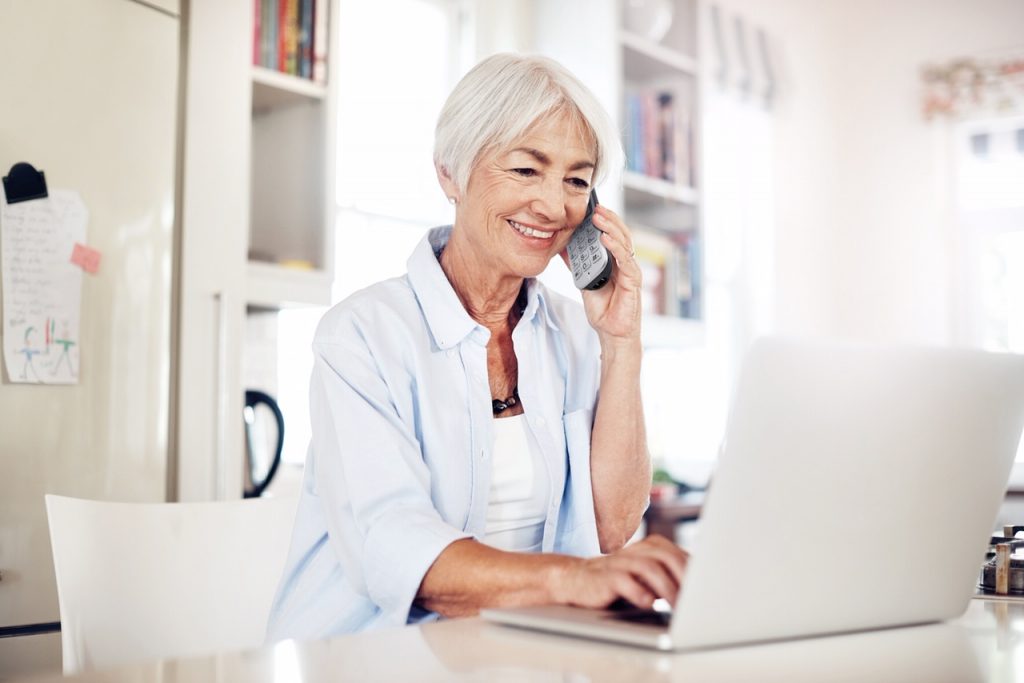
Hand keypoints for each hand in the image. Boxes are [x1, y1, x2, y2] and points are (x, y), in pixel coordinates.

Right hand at [552, 535, 688, 608]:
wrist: (577, 580)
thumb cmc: (619, 582)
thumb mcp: (647, 578)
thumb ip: (670, 577)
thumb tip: (701, 590)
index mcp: (651, 547)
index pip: (680, 555)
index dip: (695, 573)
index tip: (706, 591)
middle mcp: (637, 551)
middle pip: (668, 557)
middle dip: (684, 579)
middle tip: (694, 601)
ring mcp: (621, 562)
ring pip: (650, 568)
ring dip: (667, 588)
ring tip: (676, 607)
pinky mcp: (606, 577)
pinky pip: (625, 581)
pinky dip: (640, 593)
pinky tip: (648, 604)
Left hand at [561, 205, 642, 342]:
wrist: (610, 332)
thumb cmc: (602, 308)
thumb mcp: (583, 281)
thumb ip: (576, 264)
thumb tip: (561, 247)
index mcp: (614, 260)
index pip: (613, 234)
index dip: (604, 220)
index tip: (591, 207)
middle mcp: (624, 262)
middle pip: (620, 233)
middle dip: (608, 219)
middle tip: (594, 208)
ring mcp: (630, 270)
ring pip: (624, 242)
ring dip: (611, 228)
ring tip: (598, 218)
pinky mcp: (632, 281)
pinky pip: (625, 260)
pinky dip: (615, 247)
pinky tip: (605, 238)